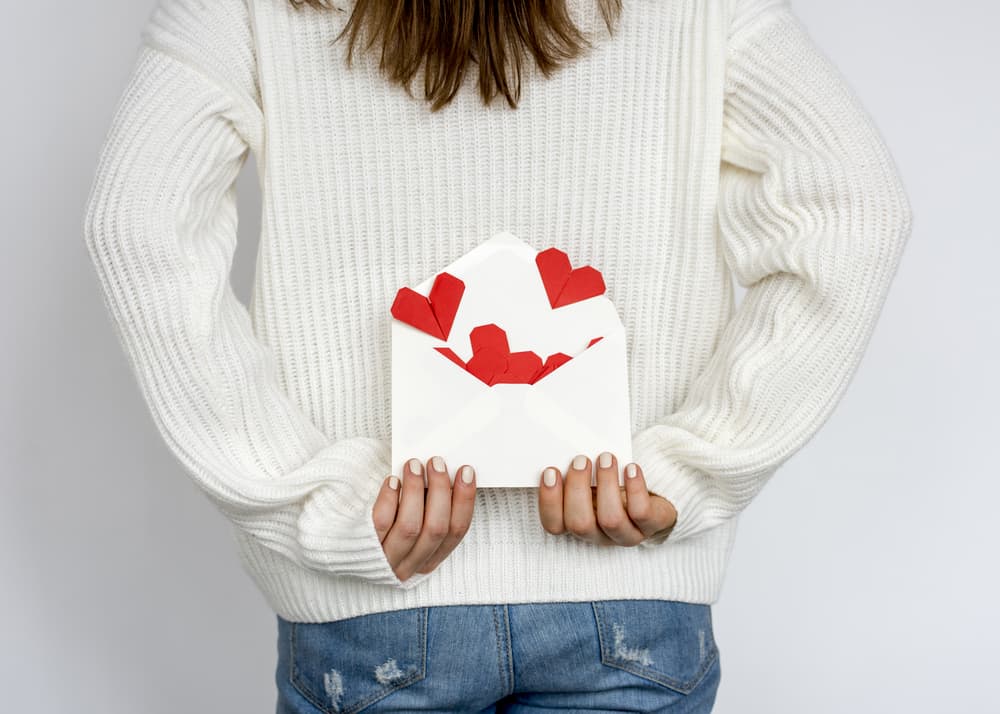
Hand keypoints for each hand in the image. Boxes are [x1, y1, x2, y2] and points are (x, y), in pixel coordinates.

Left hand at [373, 455, 476, 580]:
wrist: (341, 548)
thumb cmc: (386, 526)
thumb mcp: (412, 524)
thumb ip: (430, 506)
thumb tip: (445, 473)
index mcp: (430, 559)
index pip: (456, 531)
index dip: (465, 500)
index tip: (465, 471)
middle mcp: (411, 564)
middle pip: (436, 529)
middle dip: (441, 491)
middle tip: (437, 463)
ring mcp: (387, 559)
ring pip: (410, 526)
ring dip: (416, 490)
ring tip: (414, 465)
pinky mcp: (365, 549)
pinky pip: (381, 522)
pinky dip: (390, 498)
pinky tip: (392, 481)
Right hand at [538, 451, 677, 545]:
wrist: (654, 498)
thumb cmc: (614, 486)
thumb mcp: (591, 483)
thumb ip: (574, 475)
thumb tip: (559, 452)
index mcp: (578, 524)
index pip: (554, 525)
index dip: (549, 501)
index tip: (551, 471)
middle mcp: (599, 534)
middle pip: (580, 524)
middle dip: (577, 489)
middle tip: (580, 460)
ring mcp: (626, 534)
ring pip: (610, 520)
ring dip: (606, 484)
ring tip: (606, 458)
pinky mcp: (651, 525)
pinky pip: (641, 512)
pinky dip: (635, 488)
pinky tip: (631, 468)